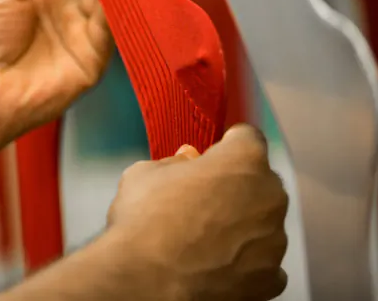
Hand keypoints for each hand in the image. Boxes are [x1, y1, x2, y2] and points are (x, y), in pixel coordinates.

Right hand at [105, 125, 288, 300]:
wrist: (146, 281)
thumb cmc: (145, 223)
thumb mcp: (146, 174)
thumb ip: (174, 163)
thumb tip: (184, 163)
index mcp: (243, 161)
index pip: (247, 137)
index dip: (225, 145)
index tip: (212, 155)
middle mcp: (269, 197)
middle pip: (259, 181)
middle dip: (234, 186)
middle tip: (200, 198)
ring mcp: (274, 240)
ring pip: (262, 223)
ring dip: (240, 225)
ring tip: (201, 237)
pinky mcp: (270, 278)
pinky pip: (264, 262)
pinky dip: (245, 262)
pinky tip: (215, 263)